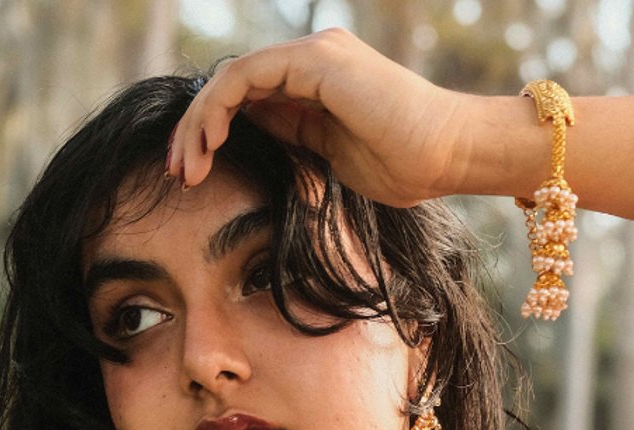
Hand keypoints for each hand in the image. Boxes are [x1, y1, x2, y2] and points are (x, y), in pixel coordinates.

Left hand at [165, 28, 477, 206]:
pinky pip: (245, 77)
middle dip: (197, 129)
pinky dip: (219, 109)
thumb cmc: (412, 165)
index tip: (195, 172)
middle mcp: (314, 57)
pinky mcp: (316, 61)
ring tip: (186, 166)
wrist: (454, 155)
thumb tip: (254, 131)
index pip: (248, 96)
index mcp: (321, 78)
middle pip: (233, 84)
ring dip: (200, 123)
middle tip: (179, 171)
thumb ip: (296, 134)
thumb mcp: (334, 154)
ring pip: (231, 78)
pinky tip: (211, 144)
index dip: (214, 131)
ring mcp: (315, 54)